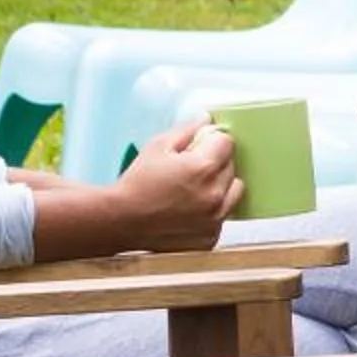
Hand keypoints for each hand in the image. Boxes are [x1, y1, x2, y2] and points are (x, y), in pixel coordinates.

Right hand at [112, 120, 242, 248]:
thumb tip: (207, 120)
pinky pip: (223, 215)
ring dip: (220, 187)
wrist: (122, 221)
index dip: (211, 141)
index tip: (199, 146)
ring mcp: (215, 219)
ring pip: (234, 192)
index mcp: (203, 168)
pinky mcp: (211, 237)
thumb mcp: (158, 146)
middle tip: (189, 169)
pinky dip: (212, 210)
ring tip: (193, 190)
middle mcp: (215, 195)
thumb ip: (188, 131)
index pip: (227, 142)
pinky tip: (189, 209)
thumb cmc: (137, 184)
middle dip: (215, 163)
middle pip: (232, 167)